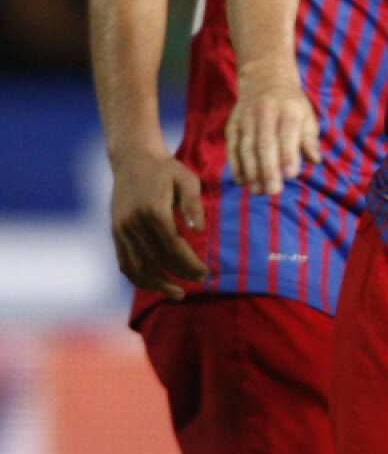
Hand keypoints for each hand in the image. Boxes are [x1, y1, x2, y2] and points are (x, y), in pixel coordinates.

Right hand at [111, 150, 208, 299]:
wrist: (134, 159)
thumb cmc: (166, 169)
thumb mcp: (187, 179)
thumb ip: (193, 204)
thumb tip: (200, 231)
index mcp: (153, 211)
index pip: (173, 247)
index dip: (190, 264)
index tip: (206, 272)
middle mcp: (134, 223)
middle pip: (157, 259)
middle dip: (179, 274)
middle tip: (200, 281)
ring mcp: (121, 229)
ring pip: (137, 267)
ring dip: (157, 285)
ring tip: (177, 294)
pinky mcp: (115, 232)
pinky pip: (124, 262)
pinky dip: (138, 278)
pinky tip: (154, 284)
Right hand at [226, 77, 319, 194]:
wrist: (265, 79)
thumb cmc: (292, 105)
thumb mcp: (307, 116)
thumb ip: (310, 139)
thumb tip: (315, 160)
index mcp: (288, 110)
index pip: (288, 135)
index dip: (289, 155)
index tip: (291, 175)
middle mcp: (265, 112)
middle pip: (265, 144)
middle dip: (268, 169)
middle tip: (273, 191)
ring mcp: (246, 118)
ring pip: (247, 147)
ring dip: (251, 172)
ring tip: (259, 191)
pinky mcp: (232, 125)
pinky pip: (232, 147)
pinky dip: (236, 165)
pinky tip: (242, 181)